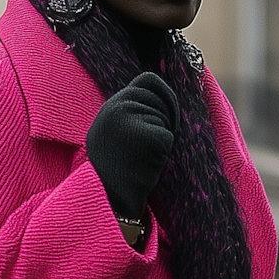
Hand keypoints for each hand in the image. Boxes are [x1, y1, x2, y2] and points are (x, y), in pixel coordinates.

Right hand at [85, 74, 179, 220]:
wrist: (110, 199)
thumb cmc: (114, 172)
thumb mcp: (111, 133)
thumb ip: (128, 112)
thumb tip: (157, 96)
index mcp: (111, 106)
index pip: (148, 79)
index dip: (161, 95)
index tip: (163, 115)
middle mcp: (121, 107)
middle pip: (160, 97)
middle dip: (166, 118)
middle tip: (151, 146)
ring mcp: (136, 120)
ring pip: (166, 118)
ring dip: (162, 138)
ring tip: (143, 158)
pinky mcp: (152, 136)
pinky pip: (169, 137)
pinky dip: (164, 153)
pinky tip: (147, 165)